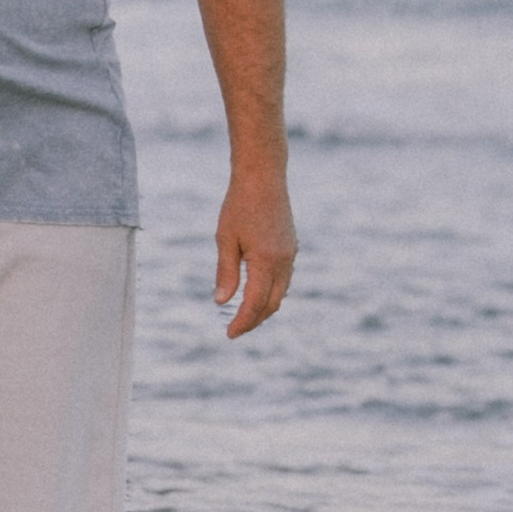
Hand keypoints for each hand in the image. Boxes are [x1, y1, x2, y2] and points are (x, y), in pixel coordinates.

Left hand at [214, 166, 297, 337]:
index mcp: (266, 261)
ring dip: (264, 308)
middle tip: (235, 330)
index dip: (242, 322)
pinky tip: (257, 293)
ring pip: (281, 293)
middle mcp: (283, 261)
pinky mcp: (291, 247)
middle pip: (272, 304)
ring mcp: (290, 254)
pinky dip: (271, 292)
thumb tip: (221, 303)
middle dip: (254, 320)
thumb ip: (226, 273)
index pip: (255, 303)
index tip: (229, 334)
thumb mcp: (225, 239)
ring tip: (244, 316)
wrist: (263, 177)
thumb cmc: (239, 205)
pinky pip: (284, 279)